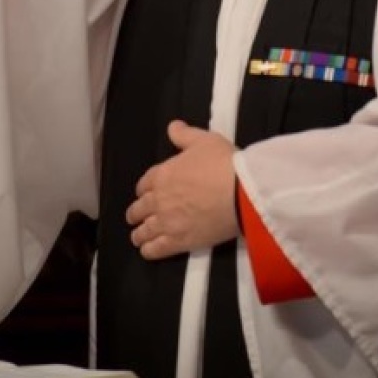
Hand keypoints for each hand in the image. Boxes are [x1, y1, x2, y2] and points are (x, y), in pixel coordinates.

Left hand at [126, 120, 238, 260]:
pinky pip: (155, 249)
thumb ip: (185, 135)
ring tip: (138, 236)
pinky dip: (148, 250)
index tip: (146, 192)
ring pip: (144, 230)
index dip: (144, 189)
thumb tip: (172, 127)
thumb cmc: (223, 163)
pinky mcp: (179, 243)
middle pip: (139, 208)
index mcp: (162, 174)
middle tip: (137, 215)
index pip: (144, 183)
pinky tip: (147, 250)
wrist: (240, 193)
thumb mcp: (204, 140)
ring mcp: (167, 223)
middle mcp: (159, 199)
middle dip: (137, 211)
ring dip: (139, 232)